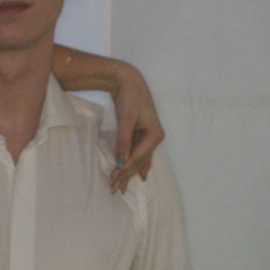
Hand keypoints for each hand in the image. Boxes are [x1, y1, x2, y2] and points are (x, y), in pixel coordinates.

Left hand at [109, 67, 164, 192]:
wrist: (128, 80)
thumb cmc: (129, 97)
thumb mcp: (126, 119)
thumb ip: (124, 141)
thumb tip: (120, 161)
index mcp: (155, 134)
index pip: (139, 157)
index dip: (126, 168)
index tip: (115, 178)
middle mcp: (155, 137)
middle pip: (140, 160)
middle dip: (127, 174)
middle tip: (115, 188)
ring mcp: (149, 136)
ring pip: (139, 159)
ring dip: (130, 172)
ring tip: (122, 187)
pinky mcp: (142, 134)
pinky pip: (139, 153)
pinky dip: (134, 163)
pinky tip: (139, 175)